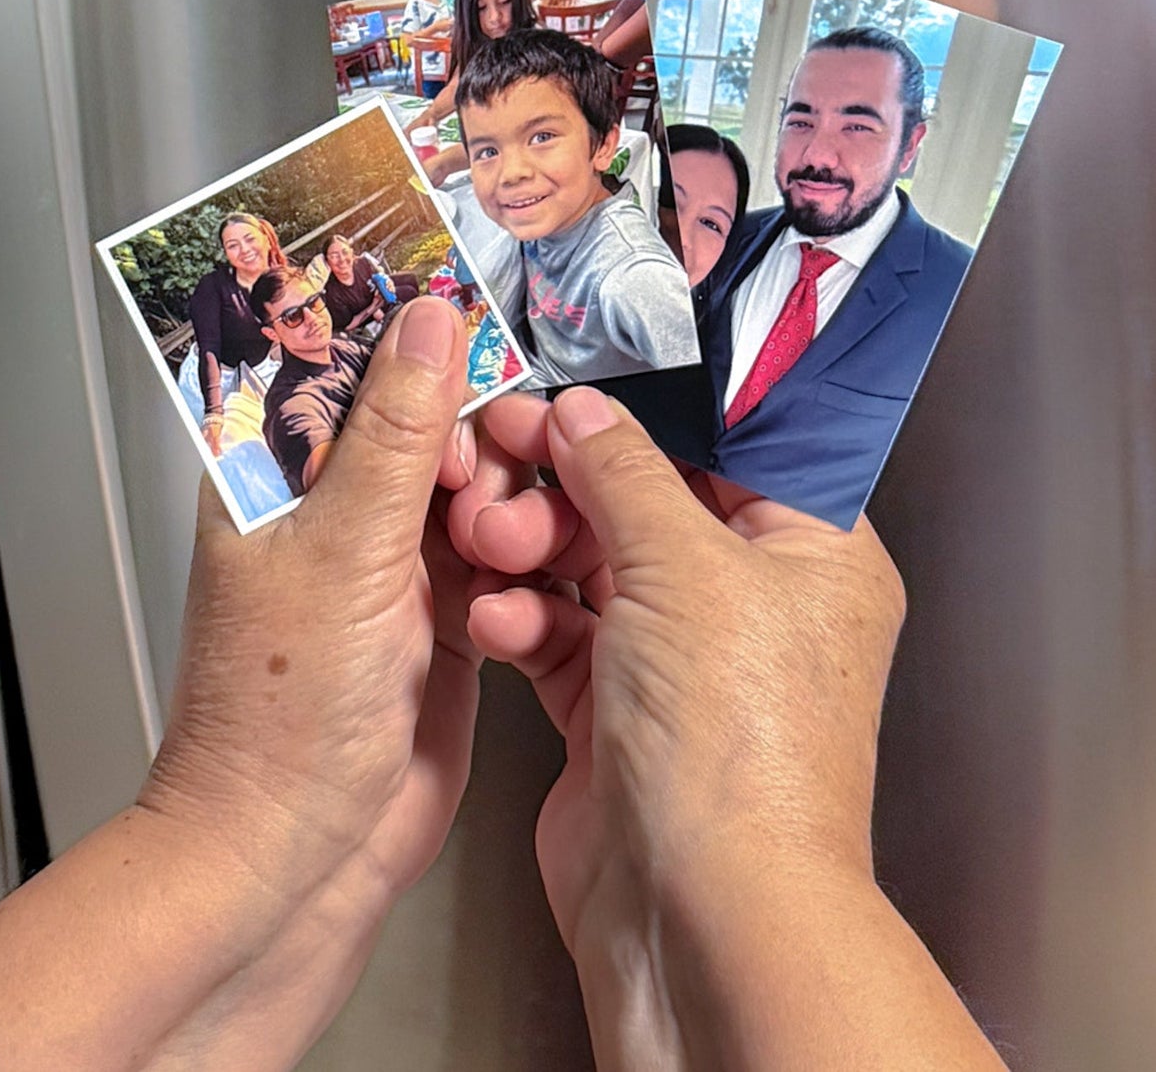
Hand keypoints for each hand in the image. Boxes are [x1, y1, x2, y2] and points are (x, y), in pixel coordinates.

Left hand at [0, 298, 483, 1071]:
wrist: (303, 853)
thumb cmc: (279, 713)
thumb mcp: (347, 549)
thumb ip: (396, 432)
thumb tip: (429, 322)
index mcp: (274, 473)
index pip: (342, 363)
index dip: (407, 343)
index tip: (470, 335)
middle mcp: (332, 506)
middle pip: (421, 418)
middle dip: (468, 436)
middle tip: (477, 484)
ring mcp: (389, 559)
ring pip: (469, 482)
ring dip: (501, 502)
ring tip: (494, 550)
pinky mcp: (442, 611)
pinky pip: (498, 549)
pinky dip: (521, 553)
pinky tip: (526, 576)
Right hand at [449, 390, 1003, 1071]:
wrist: (698, 914)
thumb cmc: (737, 750)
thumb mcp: (684, 569)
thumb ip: (625, 474)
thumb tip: (585, 412)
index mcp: (812, 554)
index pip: (729, 446)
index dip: (647, 412)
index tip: (572, 388)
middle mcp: (752, 602)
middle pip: (646, 500)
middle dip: (566, 482)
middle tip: (500, 454)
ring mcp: (681, 657)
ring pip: (591, 562)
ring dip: (531, 546)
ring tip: (491, 541)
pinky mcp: (616, 706)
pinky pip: (559, 630)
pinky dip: (522, 618)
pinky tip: (496, 620)